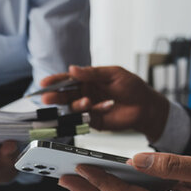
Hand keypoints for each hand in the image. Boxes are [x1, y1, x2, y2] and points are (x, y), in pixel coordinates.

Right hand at [41, 65, 170, 141]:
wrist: (146, 106)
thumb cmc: (132, 87)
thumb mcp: (113, 74)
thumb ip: (92, 73)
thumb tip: (72, 70)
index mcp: (88, 80)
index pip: (67, 79)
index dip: (55, 81)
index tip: (44, 83)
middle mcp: (85, 93)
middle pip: (65, 95)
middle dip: (55, 97)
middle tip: (47, 98)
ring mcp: (89, 108)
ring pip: (73, 107)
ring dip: (77, 104)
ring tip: (87, 101)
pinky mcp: (94, 120)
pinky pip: (86, 117)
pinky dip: (95, 111)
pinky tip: (107, 106)